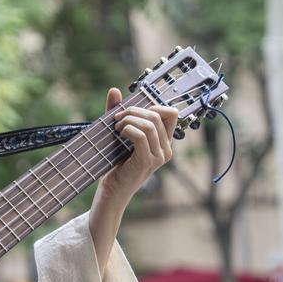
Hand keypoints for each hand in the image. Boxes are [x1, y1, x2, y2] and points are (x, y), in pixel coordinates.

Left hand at [98, 87, 177, 201]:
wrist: (111, 191)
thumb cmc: (116, 164)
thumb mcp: (119, 135)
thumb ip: (119, 113)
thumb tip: (114, 90)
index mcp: (164, 142)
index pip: (171, 113)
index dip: (152, 106)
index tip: (131, 112)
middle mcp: (166, 149)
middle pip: (157, 115)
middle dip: (134, 111)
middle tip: (116, 118)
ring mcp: (158, 156)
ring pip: (149, 124)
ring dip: (129, 119)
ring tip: (115, 127)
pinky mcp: (146, 161)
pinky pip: (141, 136)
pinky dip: (128, 129)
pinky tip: (119, 132)